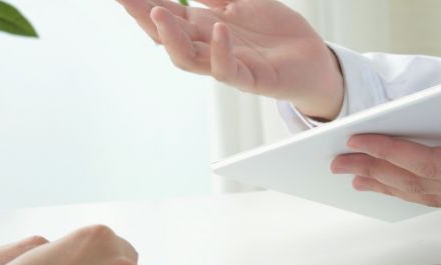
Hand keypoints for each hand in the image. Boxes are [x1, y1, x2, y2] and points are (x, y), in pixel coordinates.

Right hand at [116, 0, 344, 118]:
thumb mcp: (243, 3)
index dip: (143, 4)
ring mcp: (229, 65)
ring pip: (189, 59)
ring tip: (159, 12)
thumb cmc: (277, 34)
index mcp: (206, 29)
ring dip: (171, 37)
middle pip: (168, 38)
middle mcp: (210, 48)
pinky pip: (230, 71)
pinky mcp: (253, 79)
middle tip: (127, 0)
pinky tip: (219, 29)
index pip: (167, 16)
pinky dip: (221, 52)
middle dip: (145, 18)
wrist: (313, 59)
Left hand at [331, 109, 440, 238]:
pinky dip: (413, 191)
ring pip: (425, 191)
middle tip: (339, 161)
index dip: (394, 150)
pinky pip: (440, 195)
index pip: (431, 161)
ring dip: (387, 183)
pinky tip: (401, 189)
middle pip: (417, 179)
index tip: (362, 140)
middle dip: (375, 168)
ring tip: (356, 177)